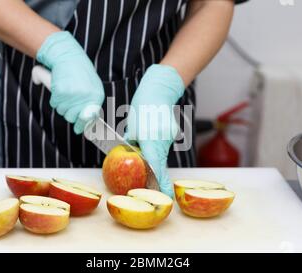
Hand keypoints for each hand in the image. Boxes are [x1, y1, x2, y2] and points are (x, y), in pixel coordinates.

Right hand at [37, 31, 103, 133]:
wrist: (69, 56)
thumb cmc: (81, 72)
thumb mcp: (92, 87)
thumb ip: (90, 104)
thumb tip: (86, 127)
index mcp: (96, 96)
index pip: (89, 118)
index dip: (82, 125)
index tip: (79, 130)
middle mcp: (86, 97)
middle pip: (72, 117)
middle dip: (68, 112)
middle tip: (68, 102)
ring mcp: (73, 94)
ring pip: (62, 110)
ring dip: (61, 104)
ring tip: (65, 91)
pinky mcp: (61, 91)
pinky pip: (54, 103)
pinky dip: (54, 98)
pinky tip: (59, 88)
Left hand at [126, 64, 184, 197]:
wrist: (158, 91)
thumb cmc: (142, 107)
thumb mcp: (133, 127)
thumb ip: (133, 143)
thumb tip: (129, 154)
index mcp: (151, 142)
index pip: (156, 168)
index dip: (160, 184)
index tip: (165, 195)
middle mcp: (162, 141)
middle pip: (158, 162)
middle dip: (152, 170)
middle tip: (144, 173)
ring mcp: (169, 137)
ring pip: (159, 153)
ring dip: (152, 153)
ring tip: (144, 137)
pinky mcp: (171, 133)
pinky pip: (162, 145)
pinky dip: (156, 145)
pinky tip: (150, 132)